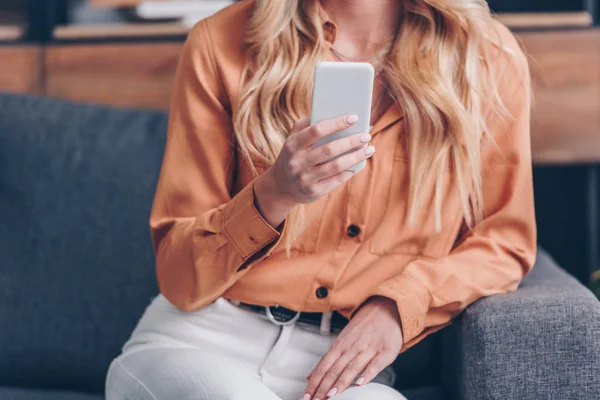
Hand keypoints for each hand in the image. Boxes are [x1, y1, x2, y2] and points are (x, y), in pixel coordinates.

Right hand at [254, 115, 373, 226]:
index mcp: (292, 145)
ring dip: (355, 157)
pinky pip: (336, 180)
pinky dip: (350, 171)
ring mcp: (305, 178)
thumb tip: (333, 114)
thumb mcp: (293, 139)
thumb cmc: (293, 156)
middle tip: (366, 135)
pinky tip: (359, 164)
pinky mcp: (314, 191)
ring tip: (369, 149)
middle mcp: (298, 162)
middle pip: (329, 149)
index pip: (317, 130)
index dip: (337, 123)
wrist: (280, 187)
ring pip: (336, 166)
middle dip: (351, 141)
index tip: (354, 118)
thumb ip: (306, 125)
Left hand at [303, 297, 402, 399]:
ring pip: (352, 368)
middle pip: (334, 369)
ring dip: (340, 383)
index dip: (314, 382)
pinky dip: (367, 374)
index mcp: (340, 345)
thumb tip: (311, 375)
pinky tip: (361, 383)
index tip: (308, 395)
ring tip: (331, 394)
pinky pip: (375, 365)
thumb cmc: (364, 327)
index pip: (323, 366)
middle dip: (324, 386)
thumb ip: (328, 360)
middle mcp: (351, 348)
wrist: (386, 309)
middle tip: (317, 399)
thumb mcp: (342, 340)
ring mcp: (368, 349)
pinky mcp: (384, 352)